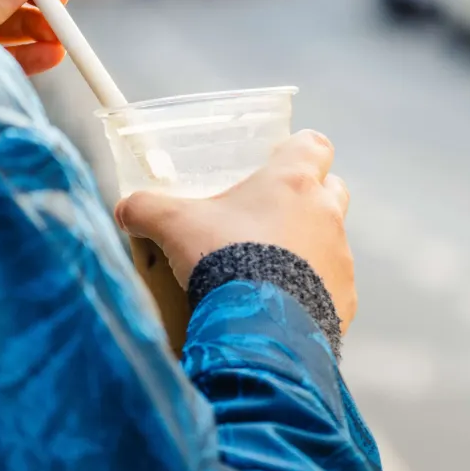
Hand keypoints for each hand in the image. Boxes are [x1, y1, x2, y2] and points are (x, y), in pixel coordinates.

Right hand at [114, 131, 355, 332]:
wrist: (255, 326)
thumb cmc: (221, 259)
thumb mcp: (173, 225)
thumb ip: (146, 209)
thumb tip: (125, 209)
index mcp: (293, 182)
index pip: (314, 144)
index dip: (298, 151)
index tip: (278, 162)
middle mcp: (326, 215)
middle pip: (331, 190)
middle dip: (307, 199)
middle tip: (268, 217)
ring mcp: (340, 259)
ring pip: (330, 242)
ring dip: (306, 250)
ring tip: (267, 271)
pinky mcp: (344, 301)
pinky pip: (331, 289)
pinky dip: (310, 293)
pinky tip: (279, 307)